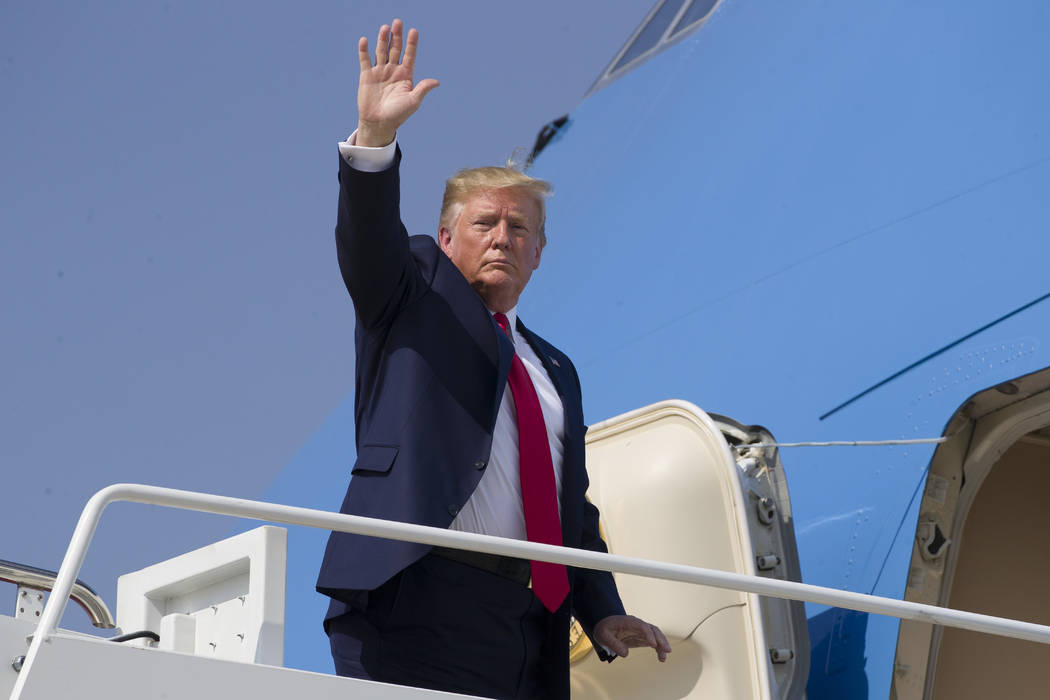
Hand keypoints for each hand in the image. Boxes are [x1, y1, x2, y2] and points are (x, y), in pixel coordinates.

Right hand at [355, 19, 439, 146]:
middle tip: (398, 22)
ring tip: (385, 28)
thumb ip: (422, 89)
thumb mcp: (413, 101)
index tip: (414, 31)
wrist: (379, 123)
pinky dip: (364, 50)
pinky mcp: (367, 76)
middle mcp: (393, 71)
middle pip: (395, 49)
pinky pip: (365, 60)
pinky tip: (365, 40)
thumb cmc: (398, 114)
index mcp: (406, 76)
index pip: (410, 55)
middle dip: (397, 36)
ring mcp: (380, 72)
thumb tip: (436, 82)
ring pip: (381, 51)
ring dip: (382, 40)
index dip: (412, 44)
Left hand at [593, 614, 671, 662]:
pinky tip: (661, 658)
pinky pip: (654, 642)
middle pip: (652, 629)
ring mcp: (641, 631)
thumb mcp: (603, 636)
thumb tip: (625, 654)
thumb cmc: (604, 630)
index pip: (641, 626)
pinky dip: (659, 649)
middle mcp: (637, 625)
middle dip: (660, 639)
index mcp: (628, 621)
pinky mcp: (643, 638)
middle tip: (667, 650)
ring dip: (662, 645)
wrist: (605, 627)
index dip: (648, 634)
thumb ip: (613, 644)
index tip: (653, 644)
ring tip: (663, 658)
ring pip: (656, 636)